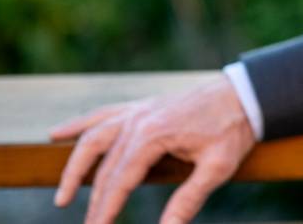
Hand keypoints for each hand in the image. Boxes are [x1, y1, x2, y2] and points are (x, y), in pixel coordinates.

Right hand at [49, 74, 256, 223]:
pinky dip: (79, 125)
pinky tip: (56, 134)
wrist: (246, 93)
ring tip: (62, 197)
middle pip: (105, 167)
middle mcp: (138, 121)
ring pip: (93, 139)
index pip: (120, 181)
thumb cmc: (233, 130)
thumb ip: (188, 200)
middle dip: (95, 201)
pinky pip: (103, 116)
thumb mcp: (217, 169)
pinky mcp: (142, 107)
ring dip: (75, 167)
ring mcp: (138, 111)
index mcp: (154, 135)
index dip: (107, 209)